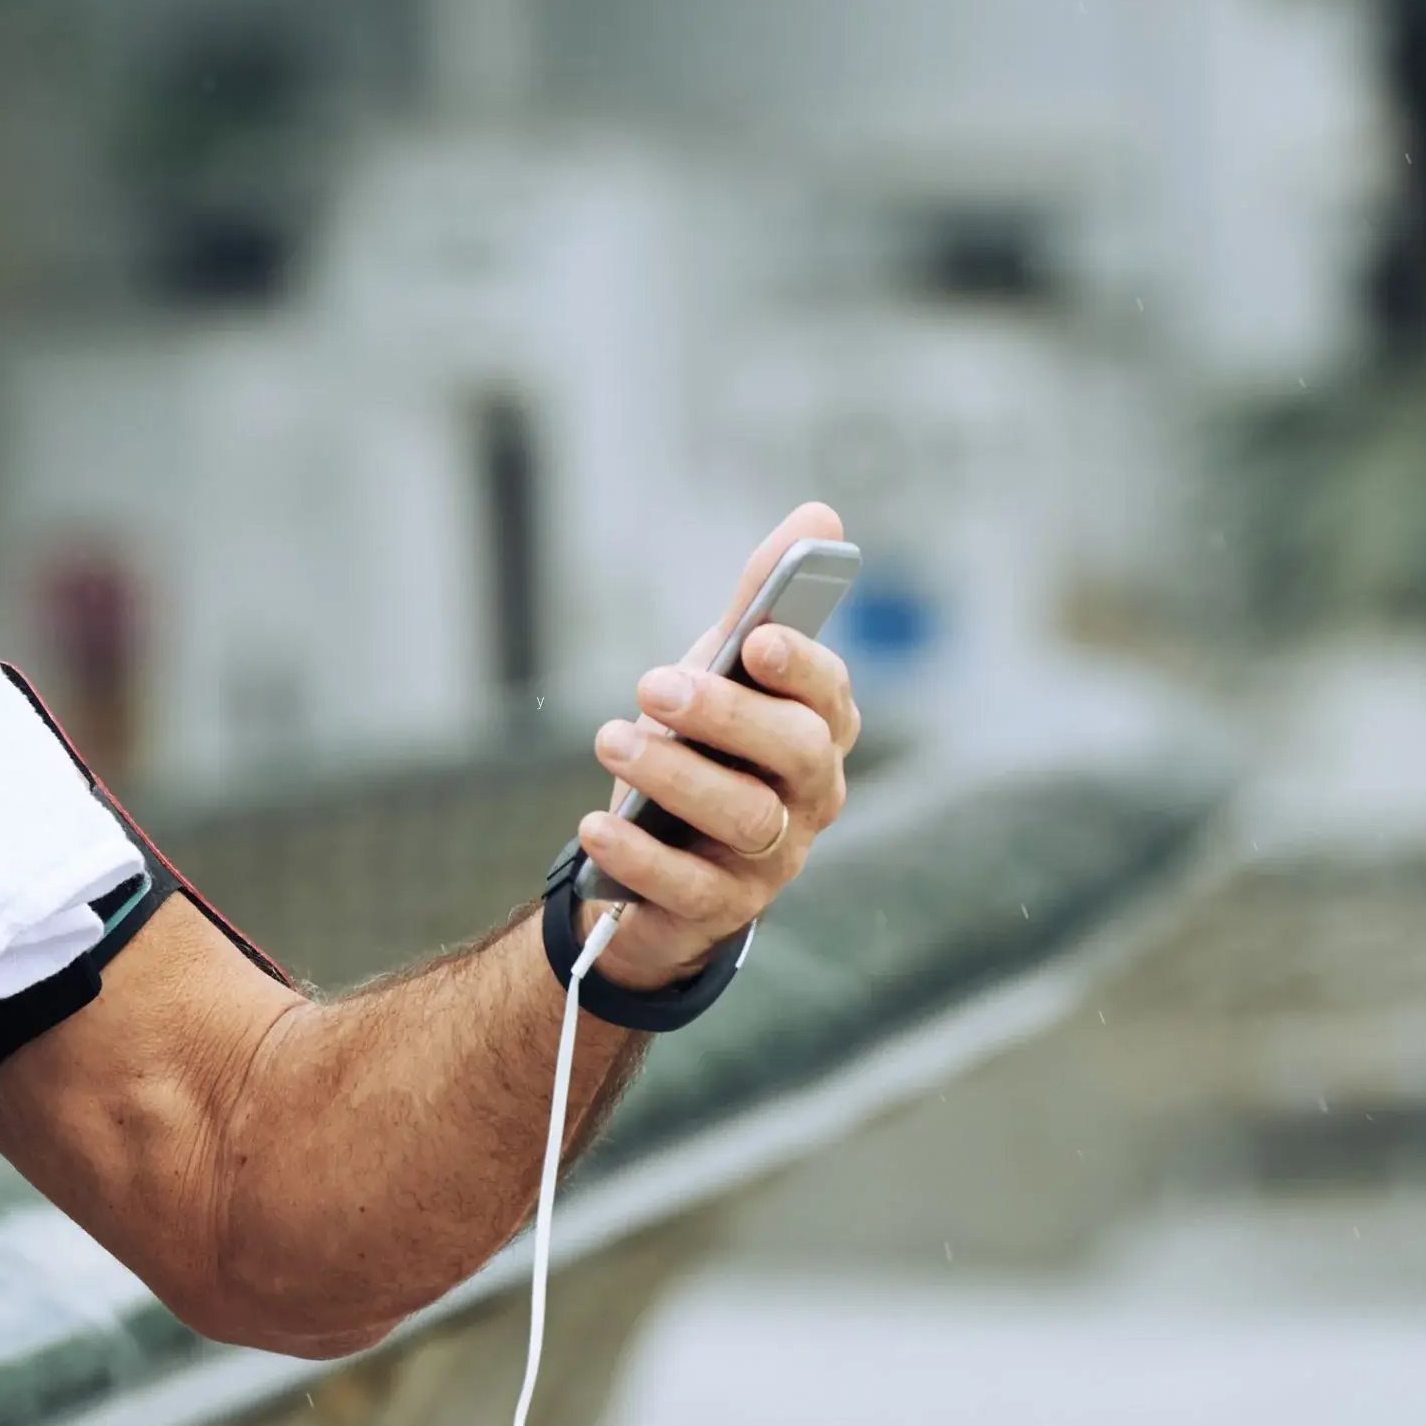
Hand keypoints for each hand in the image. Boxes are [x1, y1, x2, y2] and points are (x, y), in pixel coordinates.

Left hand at [575, 505, 862, 993]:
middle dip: (727, 715)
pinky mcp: (719, 911)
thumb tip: (818, 514)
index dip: (799, 666)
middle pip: (795, 755)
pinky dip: (641, 856)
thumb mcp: (723, 673)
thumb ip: (760, 602)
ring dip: (675, 777)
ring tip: (611, 739)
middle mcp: (810, 796)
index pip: (828, 694)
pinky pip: (690, 890)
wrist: (655, 863)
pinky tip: (597, 824)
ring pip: (747, 819)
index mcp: (818, 729)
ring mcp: (771, 859)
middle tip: (651, 684)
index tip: (753, 640)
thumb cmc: (705, 749)